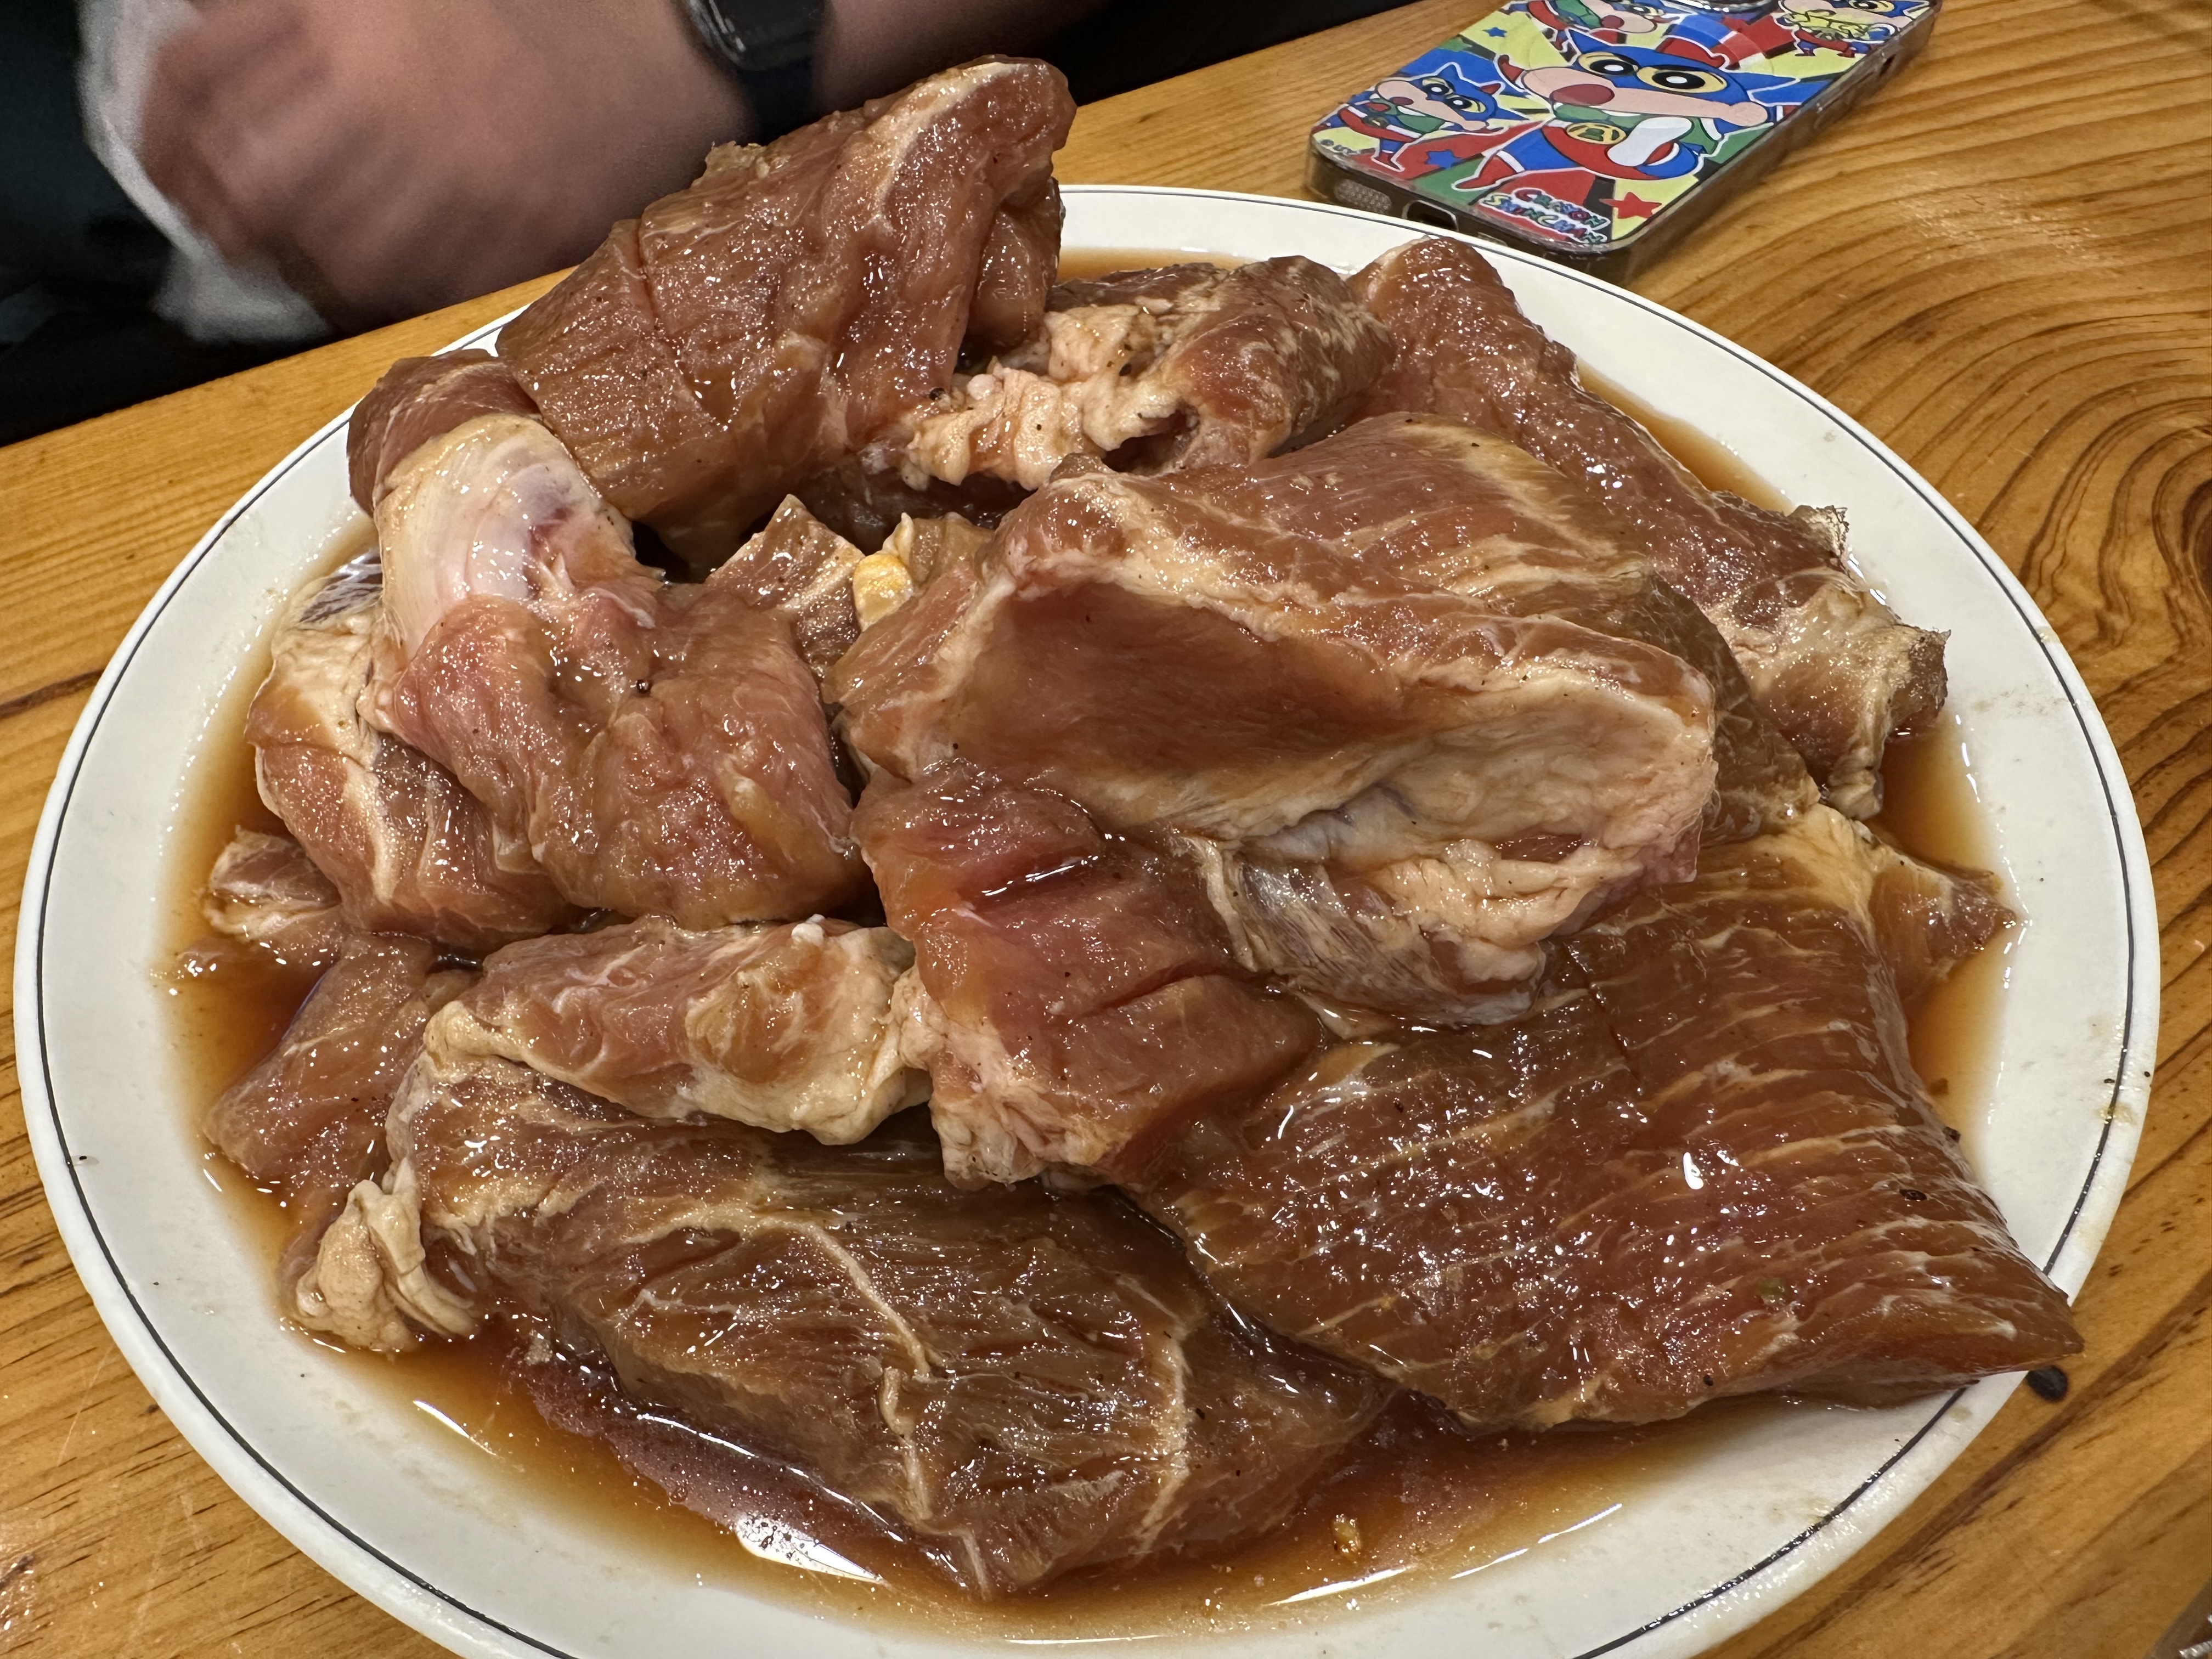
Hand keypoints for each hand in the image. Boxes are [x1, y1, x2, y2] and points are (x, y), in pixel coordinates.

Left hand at [140, 0, 747, 326]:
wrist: (671, 48)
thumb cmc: (541, 13)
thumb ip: (294, 12)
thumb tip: (199, 51)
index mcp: (347, 16)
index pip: (197, 78)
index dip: (157, 133)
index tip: (158, 160)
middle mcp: (388, 96)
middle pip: (247, 182)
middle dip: (219, 216)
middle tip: (219, 229)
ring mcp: (455, 177)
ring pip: (324, 252)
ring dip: (295, 265)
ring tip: (294, 258)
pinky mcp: (512, 236)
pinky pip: (413, 289)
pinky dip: (376, 294)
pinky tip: (369, 277)